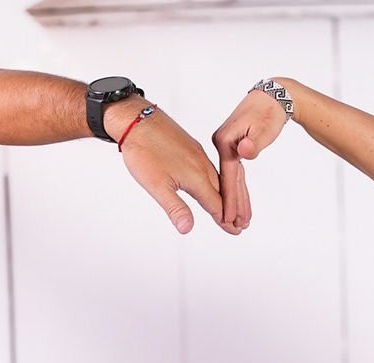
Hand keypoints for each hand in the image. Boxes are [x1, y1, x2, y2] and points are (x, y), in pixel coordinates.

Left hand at [114, 102, 225, 234]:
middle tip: (236, 225)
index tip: (234, 232)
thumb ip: (175, 208)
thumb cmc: (144, 152)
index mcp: (197, 177)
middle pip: (221, 193)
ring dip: (223, 195)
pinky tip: (210, 184)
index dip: (225, 221)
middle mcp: (202, 164)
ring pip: (217, 179)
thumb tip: (187, 229)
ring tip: (227, 207)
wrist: (137, 120)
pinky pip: (209, 168)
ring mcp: (197, 154)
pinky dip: (214, 181)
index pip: (216, 205)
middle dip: (229, 210)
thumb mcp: (157, 186)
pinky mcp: (192, 147)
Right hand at [211, 88, 287, 234]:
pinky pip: (234, 173)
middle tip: (237, 229)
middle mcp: (221, 144)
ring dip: (236, 200)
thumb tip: (244, 152)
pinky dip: (238, 188)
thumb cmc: (270, 111)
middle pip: (226, 181)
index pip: (227, 176)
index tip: (229, 219)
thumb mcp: (264, 126)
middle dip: (231, 206)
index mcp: (225, 141)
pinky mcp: (232, 148)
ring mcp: (225, 146)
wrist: (271, 96)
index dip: (228, 199)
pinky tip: (240, 202)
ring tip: (241, 222)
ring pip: (231, 179)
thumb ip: (255, 143)